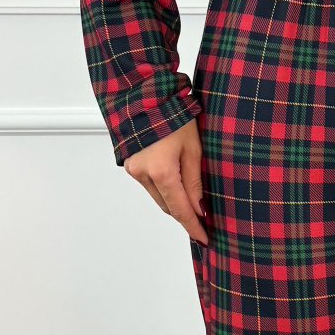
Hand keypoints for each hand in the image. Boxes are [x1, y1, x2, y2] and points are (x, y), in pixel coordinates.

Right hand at [123, 120, 207, 244]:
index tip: (204, 238)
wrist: (145, 96)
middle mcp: (143, 174)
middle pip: (168, 206)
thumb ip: (195, 182)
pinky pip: (150, 185)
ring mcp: (134, 170)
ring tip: (193, 201)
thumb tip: (199, 208)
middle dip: (185, 215)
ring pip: (158, 196)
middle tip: (203, 222)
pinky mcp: (131, 164)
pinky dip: (163, 188)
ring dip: (174, 200)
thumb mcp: (193, 149)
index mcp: (161, 171)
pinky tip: (176, 183)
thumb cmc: (173, 116)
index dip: (193, 226)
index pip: (180, 210)